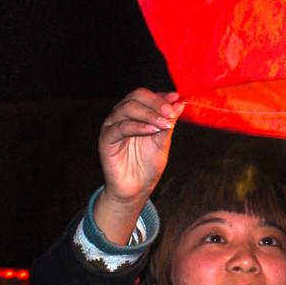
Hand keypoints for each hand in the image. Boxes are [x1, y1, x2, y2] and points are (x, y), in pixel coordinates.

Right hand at [94, 88, 183, 243]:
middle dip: (156, 102)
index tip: (177, 99)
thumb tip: (179, 104)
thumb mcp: (163, 142)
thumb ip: (168, 123)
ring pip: (127, 108)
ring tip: (165, 124)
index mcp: (135, 114)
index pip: (146, 96)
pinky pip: (120, 127)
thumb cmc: (148, 165)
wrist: (136, 189)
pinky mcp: (106, 139)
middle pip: (135, 96)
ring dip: (150, 114)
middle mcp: (122, 116)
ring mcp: (112, 126)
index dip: (162, 96)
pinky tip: (153, 130)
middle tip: (171, 112)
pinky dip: (138, 126)